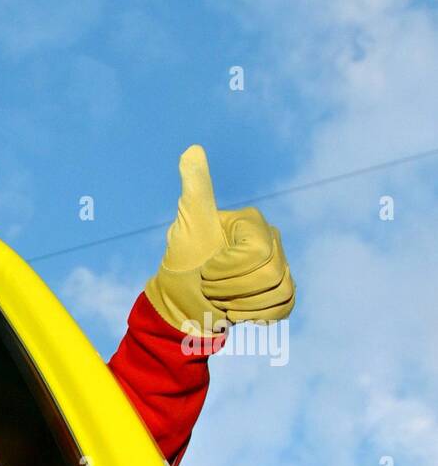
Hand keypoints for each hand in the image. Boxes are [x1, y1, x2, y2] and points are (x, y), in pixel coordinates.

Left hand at [145, 145, 294, 332]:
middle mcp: (272, 239)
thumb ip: (195, 190)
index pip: (256, 252)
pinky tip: (236, 310)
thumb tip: (191, 149)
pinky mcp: (281, 291)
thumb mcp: (187, 227)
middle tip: (210, 286)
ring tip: (222, 298)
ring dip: (241, 304)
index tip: (206, 269)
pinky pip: (284, 306)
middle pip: (269, 272)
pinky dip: (256, 316)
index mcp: (252, 222)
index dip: (227, 269)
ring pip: (278, 290)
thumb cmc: (182, 265)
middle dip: (231, 288)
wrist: (181, 307)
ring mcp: (280, 265)